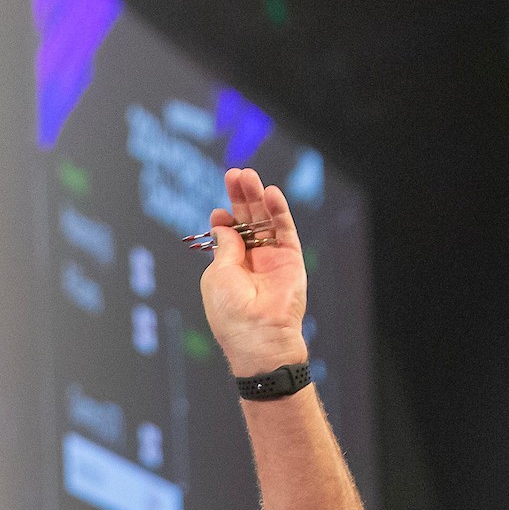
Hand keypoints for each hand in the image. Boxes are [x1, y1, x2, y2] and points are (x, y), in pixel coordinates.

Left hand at [199, 168, 308, 377]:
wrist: (259, 336)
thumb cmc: (231, 313)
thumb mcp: (217, 275)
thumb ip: (225, 246)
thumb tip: (225, 223)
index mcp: (230, 268)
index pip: (229, 235)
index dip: (224, 219)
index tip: (219, 211)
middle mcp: (252, 261)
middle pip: (247, 221)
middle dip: (240, 198)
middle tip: (235, 174)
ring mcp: (272, 259)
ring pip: (265, 220)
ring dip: (257, 197)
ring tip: (247, 175)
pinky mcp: (291, 259)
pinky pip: (285, 230)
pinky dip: (278, 210)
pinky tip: (270, 193)